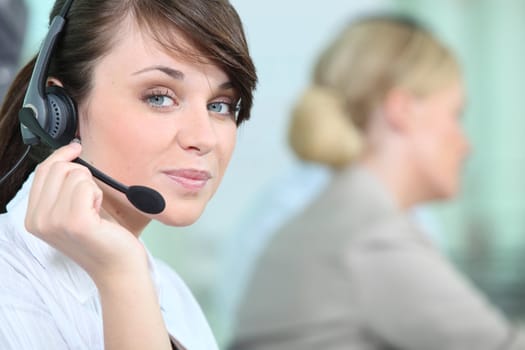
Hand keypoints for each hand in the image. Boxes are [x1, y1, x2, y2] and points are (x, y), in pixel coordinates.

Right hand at [25, 142, 148, 284]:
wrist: (118, 268)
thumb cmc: (102, 238)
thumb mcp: (72, 211)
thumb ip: (61, 189)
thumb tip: (67, 153)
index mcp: (34, 218)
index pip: (42, 171)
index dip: (61, 155)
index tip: (76, 148)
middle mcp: (39, 221)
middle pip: (57, 168)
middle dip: (81, 174)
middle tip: (92, 197)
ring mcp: (55, 222)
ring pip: (75, 175)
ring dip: (92, 188)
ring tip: (95, 210)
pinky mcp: (76, 222)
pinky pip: (87, 186)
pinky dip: (98, 195)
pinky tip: (99, 214)